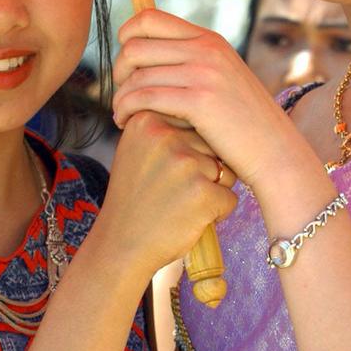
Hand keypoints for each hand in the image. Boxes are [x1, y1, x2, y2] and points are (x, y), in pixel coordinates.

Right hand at [94, 110, 236, 279]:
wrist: (121, 244)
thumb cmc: (136, 196)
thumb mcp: (138, 147)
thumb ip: (165, 123)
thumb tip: (205, 105)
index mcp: (148, 119)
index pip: (193, 122)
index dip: (186, 150)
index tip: (162, 170)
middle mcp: (166, 136)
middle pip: (211, 144)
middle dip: (202, 169)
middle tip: (171, 190)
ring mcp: (185, 164)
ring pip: (225, 170)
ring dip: (211, 190)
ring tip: (178, 203)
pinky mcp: (202, 193)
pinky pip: (230, 198)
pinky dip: (216, 213)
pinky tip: (189, 218)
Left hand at [113, 9, 315, 193]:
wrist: (275, 151)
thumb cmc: (243, 122)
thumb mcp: (221, 77)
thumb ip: (191, 61)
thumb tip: (144, 53)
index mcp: (209, 39)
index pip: (148, 18)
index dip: (125, 37)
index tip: (125, 65)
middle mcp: (206, 49)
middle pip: (135, 46)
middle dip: (118, 71)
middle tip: (122, 94)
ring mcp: (204, 73)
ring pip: (136, 75)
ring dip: (120, 97)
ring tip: (121, 114)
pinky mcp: (200, 101)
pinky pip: (144, 98)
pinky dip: (126, 110)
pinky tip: (126, 123)